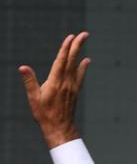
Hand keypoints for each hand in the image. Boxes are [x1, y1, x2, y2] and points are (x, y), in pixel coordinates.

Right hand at [18, 32, 90, 148]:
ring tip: (84, 40)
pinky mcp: (74, 91)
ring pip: (76, 65)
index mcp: (55, 82)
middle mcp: (66, 82)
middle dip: (77, 45)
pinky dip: (83, 67)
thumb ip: (30, 82)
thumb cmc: (45, 115)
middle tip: (84, 34)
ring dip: (80, 52)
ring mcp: (72, 86)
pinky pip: (79, 76)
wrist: (59, 129)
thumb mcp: (34, 98)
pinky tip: (86, 60)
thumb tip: (23, 68)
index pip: (61, 61)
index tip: (70, 37)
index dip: (66, 48)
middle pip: (72, 60)